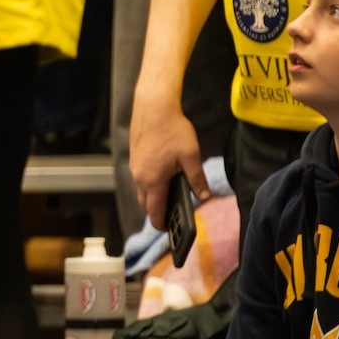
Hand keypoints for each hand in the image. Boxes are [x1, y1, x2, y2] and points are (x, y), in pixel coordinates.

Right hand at [129, 86, 209, 230]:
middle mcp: (139, 177)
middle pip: (144, 204)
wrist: (152, 107)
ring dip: (152, 198)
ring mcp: (134, 167)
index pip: (154, 212)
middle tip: (172, 214)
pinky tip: (162, 175)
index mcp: (153, 181)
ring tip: (169, 196)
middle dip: (156, 212)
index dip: (161, 224)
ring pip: (141, 190)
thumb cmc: (173, 131)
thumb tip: (204, 197)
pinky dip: (149, 184)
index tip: (170, 231)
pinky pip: (140, 179)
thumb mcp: (191, 156)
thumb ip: (197, 179)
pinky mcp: (134, 158)